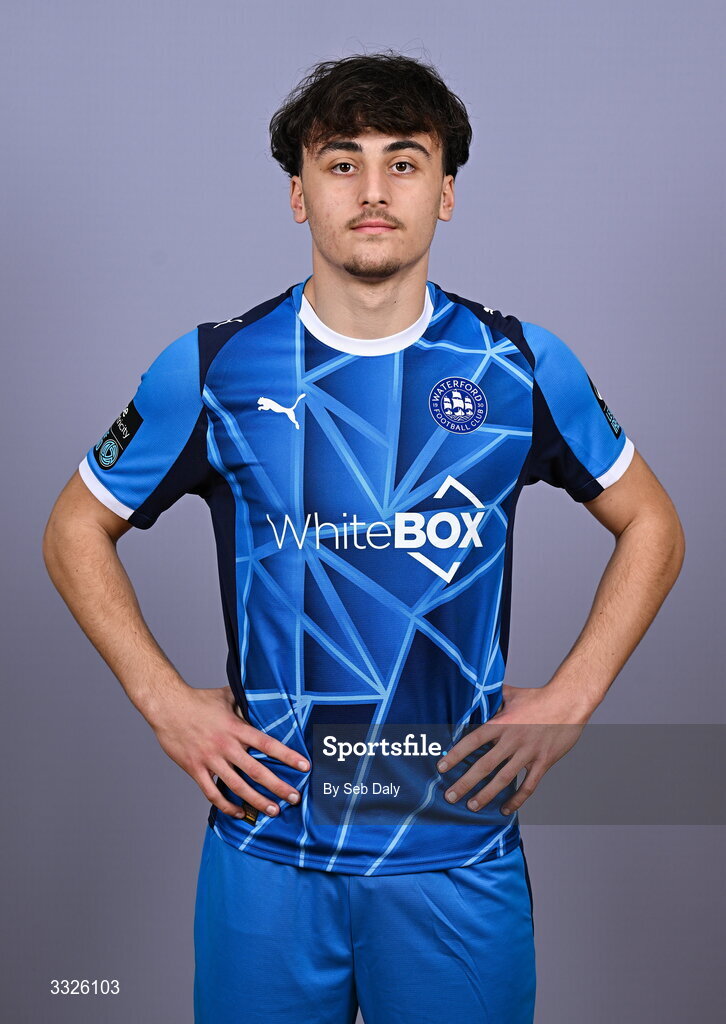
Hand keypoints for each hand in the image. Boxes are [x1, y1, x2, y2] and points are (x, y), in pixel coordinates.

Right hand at [151, 684, 309, 819]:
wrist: (167, 706)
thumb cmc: (198, 700)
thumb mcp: (227, 696)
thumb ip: (246, 702)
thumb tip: (263, 699)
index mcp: (236, 728)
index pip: (268, 744)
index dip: (287, 756)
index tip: (305, 766)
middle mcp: (225, 746)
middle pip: (257, 771)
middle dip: (278, 787)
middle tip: (294, 798)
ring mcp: (210, 760)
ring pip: (237, 787)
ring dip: (257, 801)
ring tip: (273, 811)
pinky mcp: (195, 769)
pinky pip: (212, 793)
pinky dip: (227, 806)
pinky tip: (239, 813)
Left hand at [437, 682, 588, 815]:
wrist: (569, 702)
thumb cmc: (538, 697)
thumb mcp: (511, 693)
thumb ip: (492, 696)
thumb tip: (475, 690)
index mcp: (501, 723)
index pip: (473, 741)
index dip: (456, 755)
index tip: (441, 767)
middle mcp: (512, 740)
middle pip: (484, 765)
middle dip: (465, 783)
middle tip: (450, 796)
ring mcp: (528, 753)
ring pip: (503, 779)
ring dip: (486, 794)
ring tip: (471, 806)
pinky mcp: (543, 762)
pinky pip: (528, 786)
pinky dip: (516, 800)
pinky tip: (505, 808)